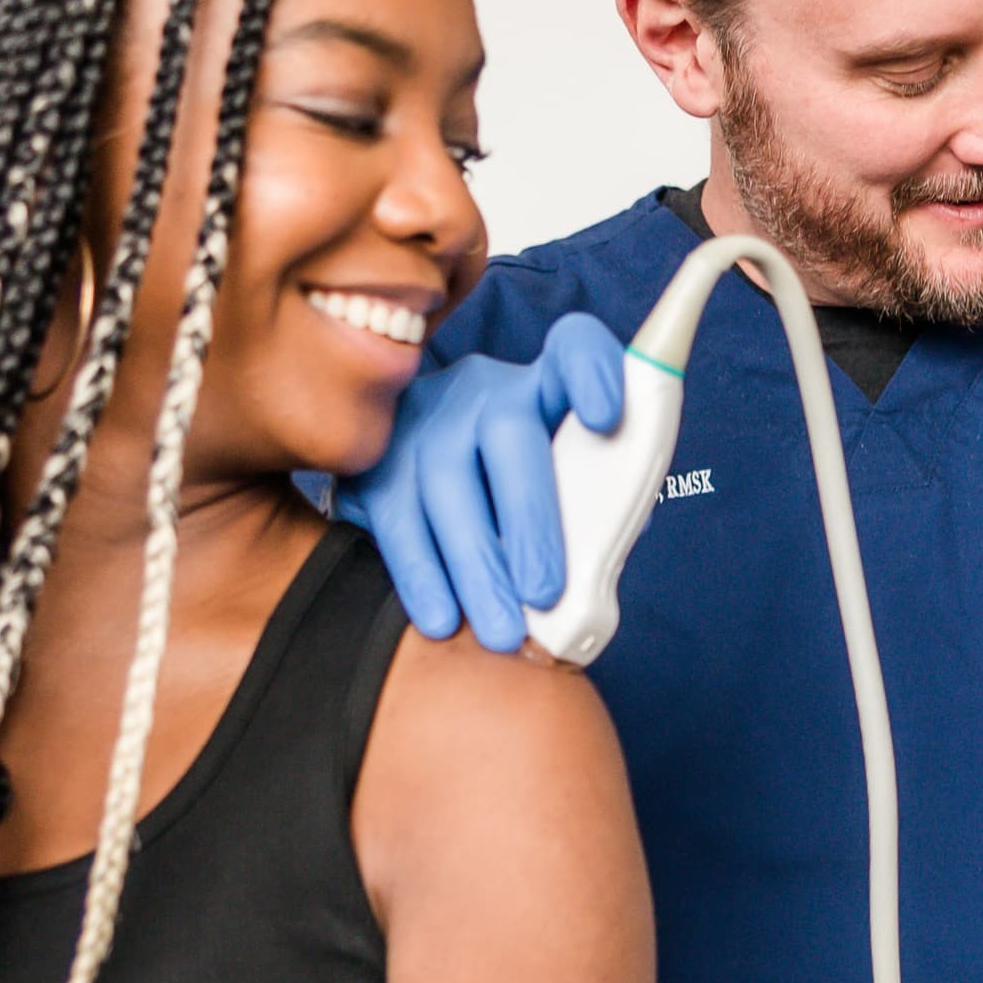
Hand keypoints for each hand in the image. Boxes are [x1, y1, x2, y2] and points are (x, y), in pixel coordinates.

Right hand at [337, 314, 628, 650]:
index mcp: (545, 388)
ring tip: (501, 630)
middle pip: (508, 437)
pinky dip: (421, 575)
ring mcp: (422, 422)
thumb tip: (593, 583)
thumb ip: (591, 517)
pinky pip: (395, 520)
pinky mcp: (375, 462)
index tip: (607, 417)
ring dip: (475, 566)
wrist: (426, 487)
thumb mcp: (564, 490)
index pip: (574, 351)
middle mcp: (483, 392)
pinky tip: (440, 619)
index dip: (593, 374)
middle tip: (545, 593)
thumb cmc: (524, 500)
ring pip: (445, 486)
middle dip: (529, 522)